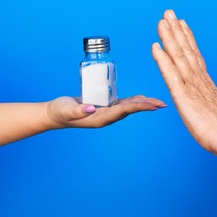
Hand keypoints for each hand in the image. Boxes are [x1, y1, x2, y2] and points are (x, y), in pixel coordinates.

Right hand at [47, 95, 165, 128]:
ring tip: (157, 102)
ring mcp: (106, 112)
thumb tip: (91, 108)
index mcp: (101, 119)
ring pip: (129, 107)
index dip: (139, 107)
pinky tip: (141, 98)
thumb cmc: (59, 112)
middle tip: (162, 104)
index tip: (152, 105)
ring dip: (143, 104)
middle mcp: (107, 117)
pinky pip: (122, 104)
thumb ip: (78, 110)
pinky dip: (133, 100)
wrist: (53, 114)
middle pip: (131, 110)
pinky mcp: (104, 107)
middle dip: (146, 106)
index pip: (124, 111)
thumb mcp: (66, 110)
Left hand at [151, 9, 216, 161]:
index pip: (193, 55)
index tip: (181, 23)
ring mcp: (191, 85)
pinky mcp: (183, 95)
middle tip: (169, 12)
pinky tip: (155, 46)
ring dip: (169, 37)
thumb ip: (208, 102)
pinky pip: (170, 73)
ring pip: (178, 56)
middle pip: (186, 50)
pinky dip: (162, 58)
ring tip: (162, 21)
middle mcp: (198, 79)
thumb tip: (207, 104)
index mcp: (204, 83)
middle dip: (176, 30)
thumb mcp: (212, 112)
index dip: (186, 38)